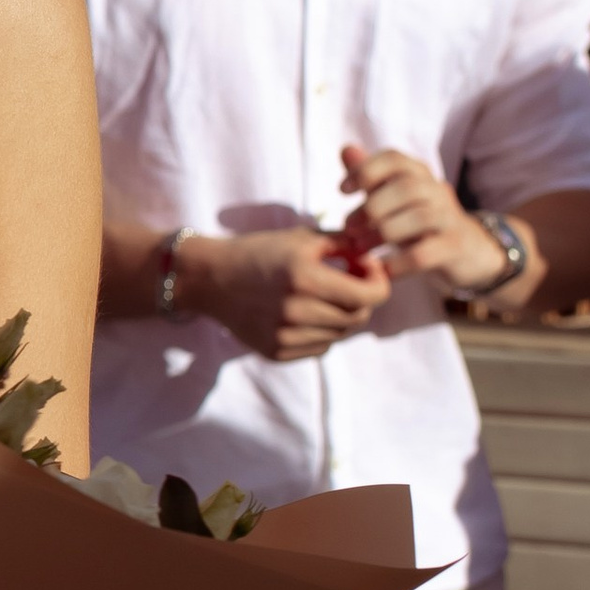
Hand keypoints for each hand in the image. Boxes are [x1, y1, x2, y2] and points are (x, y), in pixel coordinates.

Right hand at [177, 224, 390, 362]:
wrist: (210, 279)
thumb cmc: (259, 252)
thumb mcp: (301, 237)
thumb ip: (344, 243)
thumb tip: (373, 258)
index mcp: (305, 278)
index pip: (369, 296)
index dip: (379, 283)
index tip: (369, 270)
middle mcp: (296, 311)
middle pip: (358, 317)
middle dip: (361, 298)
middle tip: (348, 281)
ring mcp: (285, 336)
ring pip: (340, 335)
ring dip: (341, 316)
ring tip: (322, 297)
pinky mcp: (277, 352)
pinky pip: (320, 348)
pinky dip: (321, 333)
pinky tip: (304, 314)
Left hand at [340, 144, 510, 296]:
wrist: (466, 252)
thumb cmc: (419, 222)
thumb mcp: (393, 198)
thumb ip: (371, 177)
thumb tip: (346, 150)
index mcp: (419, 173)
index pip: (394, 159)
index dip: (365, 170)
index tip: (342, 190)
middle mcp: (437, 191)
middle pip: (406, 187)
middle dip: (372, 206)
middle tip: (349, 227)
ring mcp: (449, 219)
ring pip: (418, 217)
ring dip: (382, 233)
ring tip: (361, 247)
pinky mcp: (454, 248)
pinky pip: (424, 254)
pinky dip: (399, 263)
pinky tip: (382, 270)